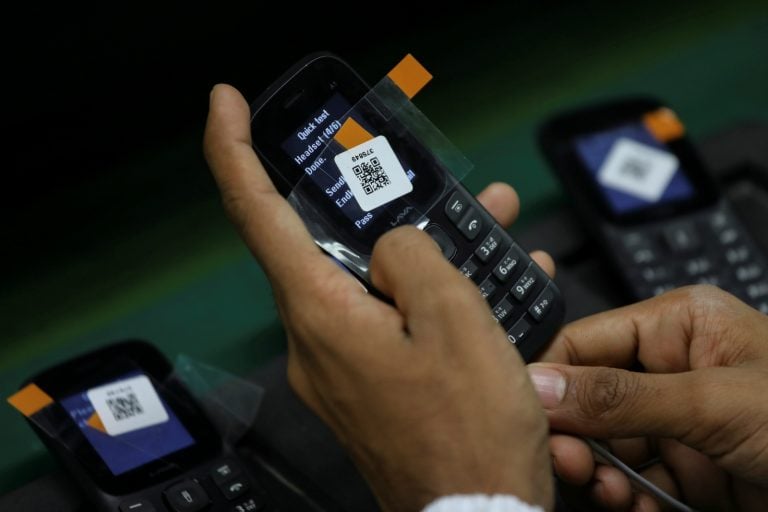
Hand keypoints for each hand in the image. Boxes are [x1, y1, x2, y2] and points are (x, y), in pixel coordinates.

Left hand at [204, 84, 556, 510]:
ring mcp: (340, 366)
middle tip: (427, 183)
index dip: (234, 151)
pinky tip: (486, 288)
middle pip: (329, 244)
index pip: (256, 213)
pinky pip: (390, 320)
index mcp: (322, 313)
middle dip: (381, 206)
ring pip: (371, 281)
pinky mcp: (368, 385)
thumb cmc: (468, 433)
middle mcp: (316, 339)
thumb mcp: (456, 320)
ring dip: (423, 252)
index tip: (226, 105)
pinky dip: (428, 297)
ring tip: (487, 225)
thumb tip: (392, 246)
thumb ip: (414, 257)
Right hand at [530, 285, 767, 510]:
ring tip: (605, 491)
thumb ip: (621, 397)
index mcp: (677, 327)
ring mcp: (681, 424)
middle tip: (568, 462)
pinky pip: (638, 485)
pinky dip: (628, 501)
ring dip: (599, 475)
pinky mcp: (693, 472)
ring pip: (608, 449)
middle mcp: (673, 371)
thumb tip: (540, 386)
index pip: (584, 343)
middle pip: (588, 401)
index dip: (548, 380)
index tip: (524, 416)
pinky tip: (634, 507)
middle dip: (574, 436)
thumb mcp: (713, 403)